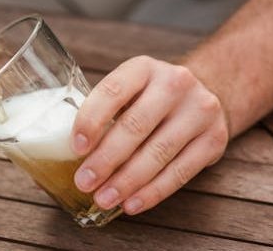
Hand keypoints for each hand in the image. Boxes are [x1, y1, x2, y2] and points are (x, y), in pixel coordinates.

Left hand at [71, 56, 228, 214]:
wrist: (207, 94)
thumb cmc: (151, 98)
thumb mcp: (129, 91)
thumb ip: (101, 115)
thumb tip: (57, 157)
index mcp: (143, 68)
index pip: (113, 91)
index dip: (91, 120)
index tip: (76, 148)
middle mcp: (174, 83)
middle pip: (135, 126)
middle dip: (106, 159)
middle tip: (84, 182)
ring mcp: (199, 110)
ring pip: (158, 152)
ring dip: (127, 181)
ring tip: (104, 199)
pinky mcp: (215, 138)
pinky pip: (181, 172)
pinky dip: (153, 192)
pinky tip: (132, 204)